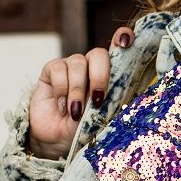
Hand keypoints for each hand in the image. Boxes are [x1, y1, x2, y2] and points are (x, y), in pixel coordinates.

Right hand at [27, 26, 134, 158]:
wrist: (57, 142)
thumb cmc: (85, 129)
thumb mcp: (104, 118)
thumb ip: (115, 102)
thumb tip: (129, 96)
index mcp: (110, 75)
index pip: (119, 49)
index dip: (123, 38)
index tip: (126, 42)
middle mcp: (91, 67)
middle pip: (98, 54)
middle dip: (100, 76)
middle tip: (97, 100)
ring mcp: (71, 66)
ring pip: (77, 62)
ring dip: (78, 90)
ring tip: (75, 113)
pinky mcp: (51, 70)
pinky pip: (58, 69)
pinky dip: (62, 90)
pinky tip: (62, 107)